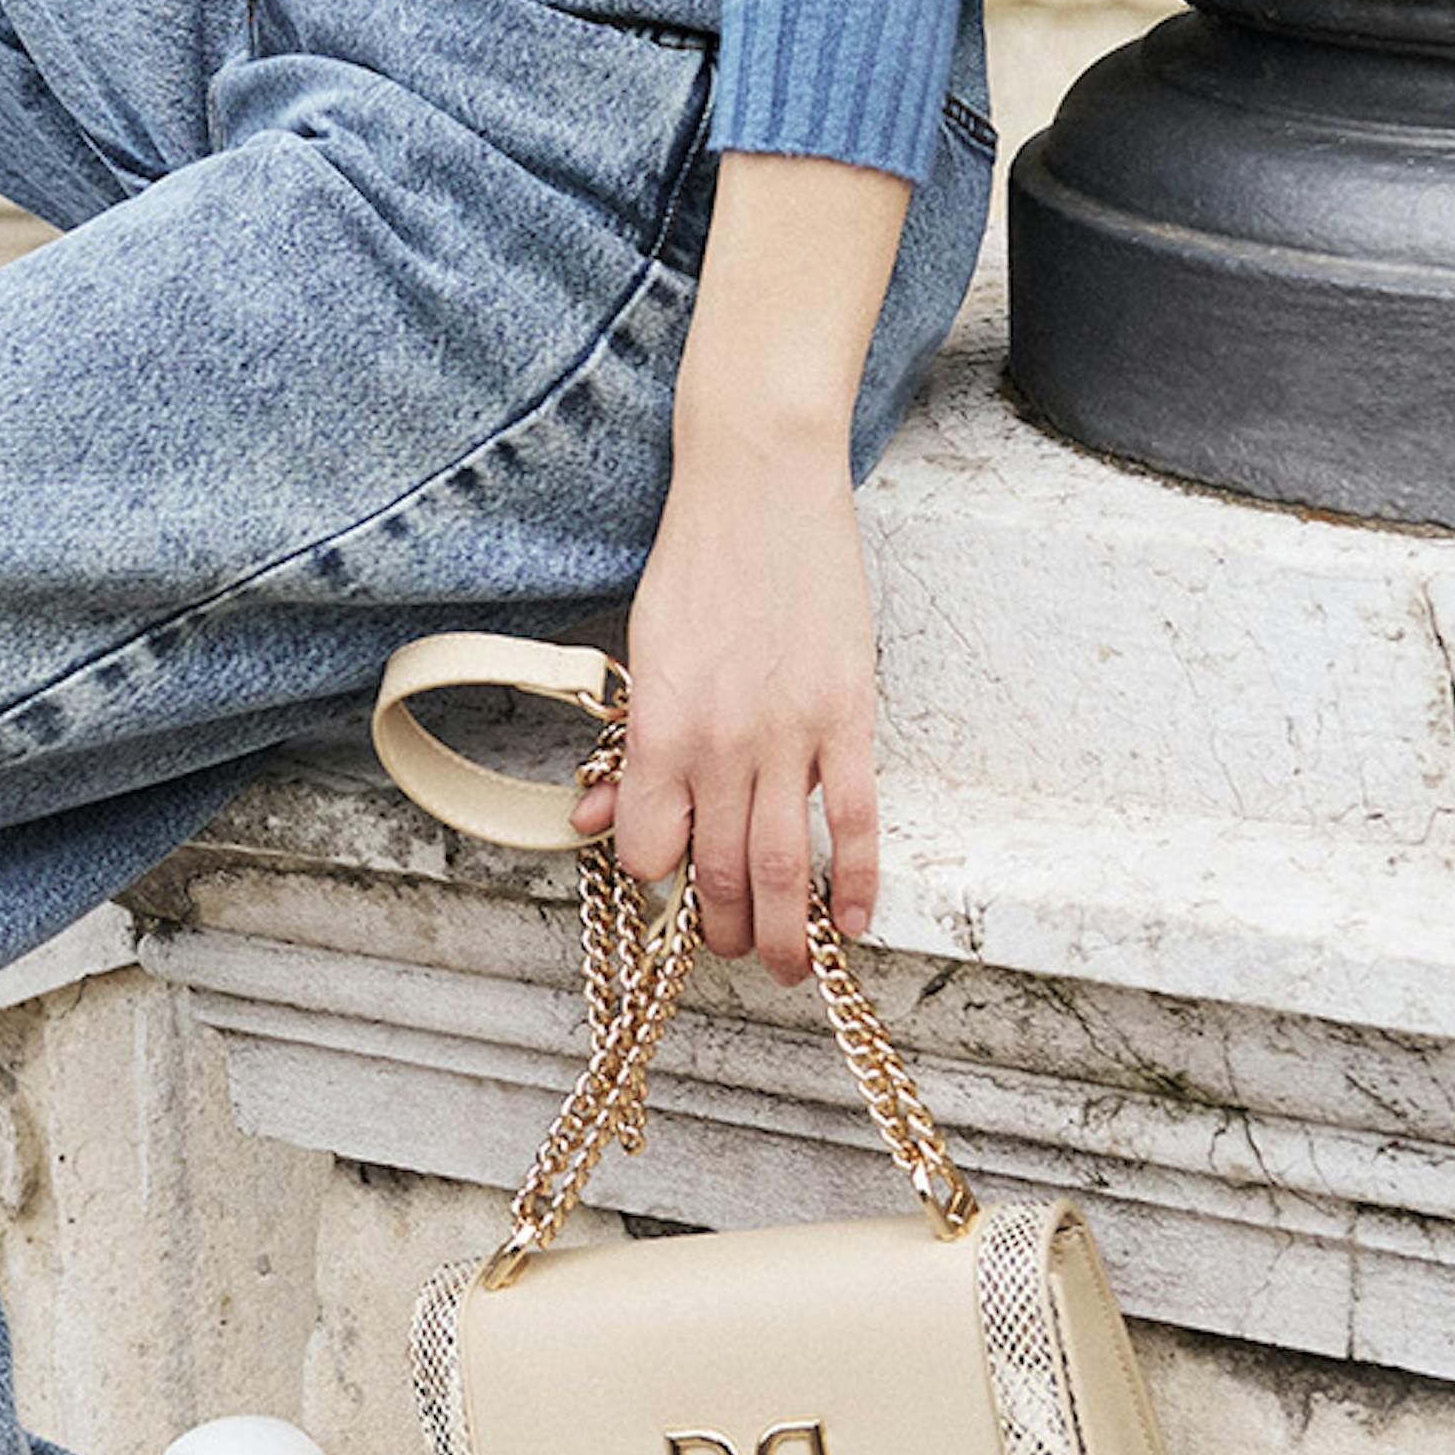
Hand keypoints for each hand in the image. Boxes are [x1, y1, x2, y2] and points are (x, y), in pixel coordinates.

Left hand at [572, 424, 876, 986]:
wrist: (758, 487)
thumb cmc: (695, 563)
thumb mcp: (642, 654)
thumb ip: (631, 745)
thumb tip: (598, 814)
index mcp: (661, 728)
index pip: (652, 850)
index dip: (660, 876)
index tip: (674, 879)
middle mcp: (721, 744)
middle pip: (721, 876)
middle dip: (727, 931)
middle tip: (736, 951)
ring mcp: (790, 734)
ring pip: (787, 866)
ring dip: (786, 934)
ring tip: (786, 966)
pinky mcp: (848, 715)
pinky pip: (856, 819)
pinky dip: (855, 879)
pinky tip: (850, 920)